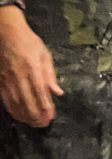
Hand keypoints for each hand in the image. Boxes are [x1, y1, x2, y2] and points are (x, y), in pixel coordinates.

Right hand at [0, 5, 59, 126]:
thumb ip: (50, 74)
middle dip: (35, 115)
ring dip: (24, 115)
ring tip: (33, 123)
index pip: (40, 92)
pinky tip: (19, 116)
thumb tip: (57, 92)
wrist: (6, 34)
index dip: (45, 106)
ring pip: (15, 103)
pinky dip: (12, 110)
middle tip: (43, 124)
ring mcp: (7, 80)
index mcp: (33, 68)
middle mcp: (19, 76)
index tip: (51, 116)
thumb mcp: (45, 54)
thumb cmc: (29, 43)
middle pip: (27, 101)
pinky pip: (5, 99)